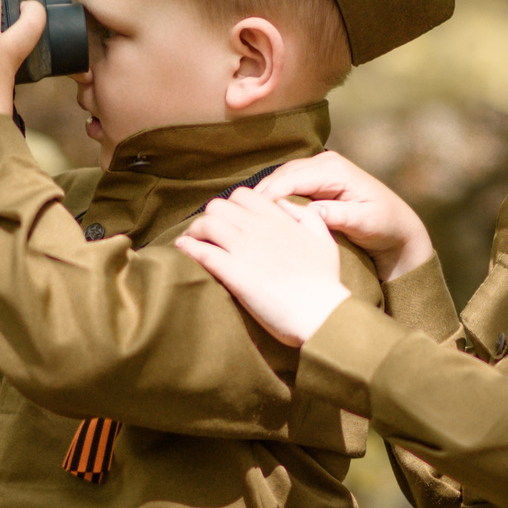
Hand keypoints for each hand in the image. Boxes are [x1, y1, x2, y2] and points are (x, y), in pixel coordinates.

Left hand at [176, 190, 351, 346]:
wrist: (320, 312)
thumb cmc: (325, 281)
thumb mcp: (324, 239)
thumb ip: (306, 216)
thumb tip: (283, 205)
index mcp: (278, 218)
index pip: (243, 195)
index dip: (231, 206)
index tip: (228, 220)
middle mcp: (258, 228)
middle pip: (218, 206)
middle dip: (209, 216)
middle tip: (206, 233)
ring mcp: (244, 249)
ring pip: (206, 224)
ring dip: (195, 231)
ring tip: (191, 242)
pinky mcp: (233, 272)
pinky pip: (201, 251)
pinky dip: (188, 248)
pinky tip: (183, 251)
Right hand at [247, 153, 433, 281]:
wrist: (396, 225)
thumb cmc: (384, 225)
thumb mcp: (366, 222)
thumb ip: (339, 215)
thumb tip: (313, 212)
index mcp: (334, 170)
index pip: (292, 178)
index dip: (269, 196)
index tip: (249, 214)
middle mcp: (323, 163)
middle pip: (280, 176)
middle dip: (257, 197)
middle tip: (233, 217)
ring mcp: (316, 170)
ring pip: (278, 181)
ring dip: (259, 199)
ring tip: (237, 218)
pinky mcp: (312, 181)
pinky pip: (283, 188)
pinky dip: (268, 200)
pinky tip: (254, 217)